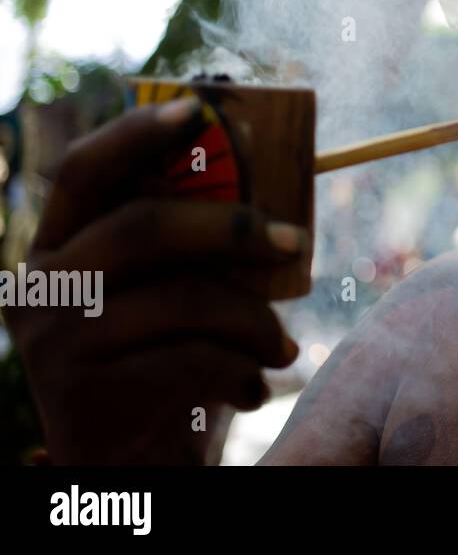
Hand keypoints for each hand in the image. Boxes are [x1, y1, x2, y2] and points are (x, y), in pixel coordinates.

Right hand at [4, 97, 304, 463]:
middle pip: (145, 226)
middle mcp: (41, 287)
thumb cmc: (164, 363)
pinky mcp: (82, 397)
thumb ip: (192, 241)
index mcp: (59, 246)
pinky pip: (192, 359)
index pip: (85, 171)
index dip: (139, 132)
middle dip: (235, 226)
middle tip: (296, 240)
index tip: (201, 107)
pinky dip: (242, 371)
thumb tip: (264, 164)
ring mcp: (55, 342)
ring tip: (282, 346)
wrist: (130, 469)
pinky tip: (253, 388)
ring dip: (255, 321)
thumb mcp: (173, 293)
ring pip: (184, 298)